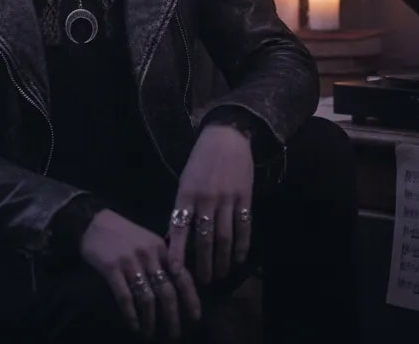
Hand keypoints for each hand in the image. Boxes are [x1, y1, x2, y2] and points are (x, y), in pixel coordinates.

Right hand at [79, 209, 201, 339]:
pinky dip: (131, 314)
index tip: (195, 317)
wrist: (93, 222)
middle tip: (174, 334)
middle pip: (166, 291)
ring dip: (150, 320)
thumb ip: (162, 259)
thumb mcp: (148, 240)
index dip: (191, 298)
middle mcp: (148, 254)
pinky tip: (134, 325)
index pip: (182, 276)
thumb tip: (179, 283)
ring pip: (146, 297)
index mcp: (160, 248)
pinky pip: (125, 297)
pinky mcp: (111, 268)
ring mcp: (129, 261)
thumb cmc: (123, 233)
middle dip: (172, 316)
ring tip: (150, 334)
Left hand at [167, 122, 254, 285]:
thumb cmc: (200, 161)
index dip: (177, 253)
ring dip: (223, 259)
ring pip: (224, 236)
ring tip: (221, 274)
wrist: (226, 136)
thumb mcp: (185, 181)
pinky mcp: (245, 196)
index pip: (179, 229)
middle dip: (203, 264)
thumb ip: (182, 209)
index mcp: (185, 194)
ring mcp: (227, 198)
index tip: (175, 273)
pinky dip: (242, 245)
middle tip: (203, 281)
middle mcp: (205, 198)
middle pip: (204, 239)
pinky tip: (240, 258)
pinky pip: (244, 226)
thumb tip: (173, 238)